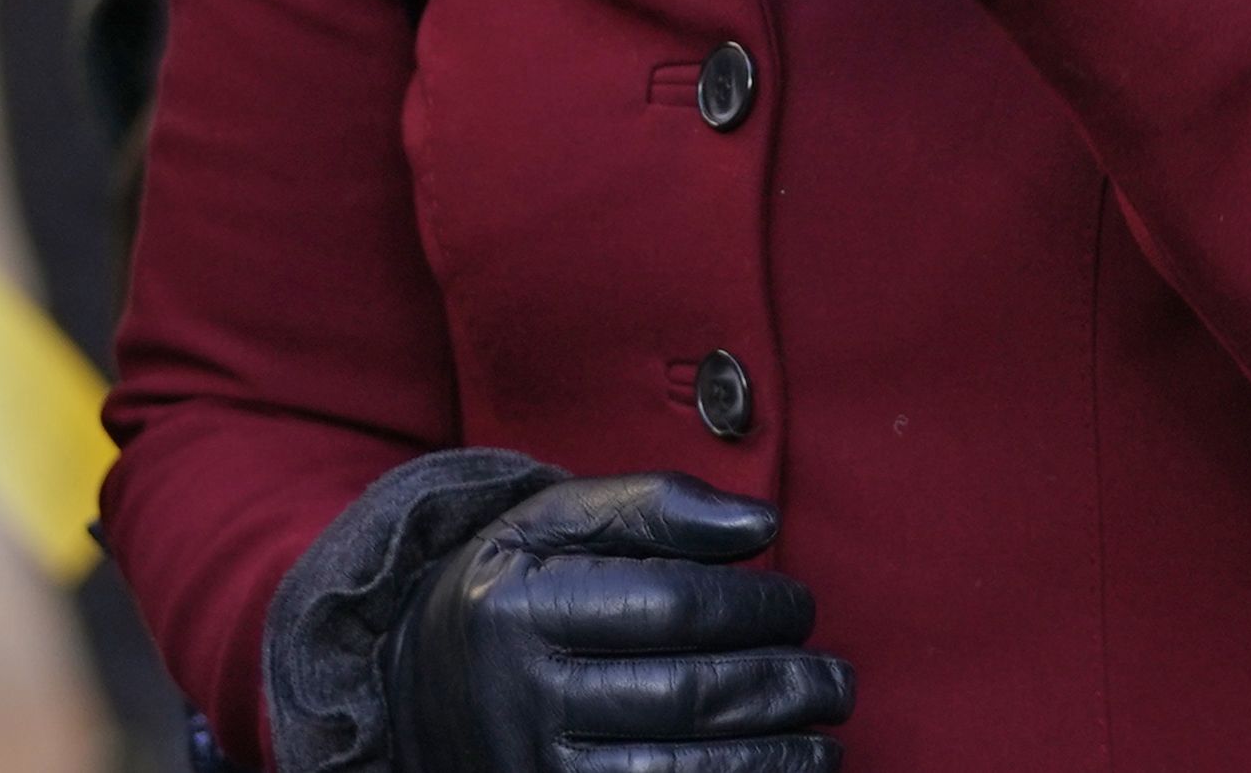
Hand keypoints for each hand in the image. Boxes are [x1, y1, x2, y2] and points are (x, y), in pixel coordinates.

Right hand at [389, 473, 852, 772]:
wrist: (412, 691)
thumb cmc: (510, 591)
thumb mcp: (551, 523)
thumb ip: (655, 504)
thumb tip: (762, 524)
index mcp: (518, 609)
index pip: (670, 606)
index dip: (756, 605)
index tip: (802, 606)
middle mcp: (521, 700)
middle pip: (687, 695)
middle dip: (783, 685)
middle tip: (837, 678)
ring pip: (683, 771)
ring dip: (776, 755)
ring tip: (826, 730)